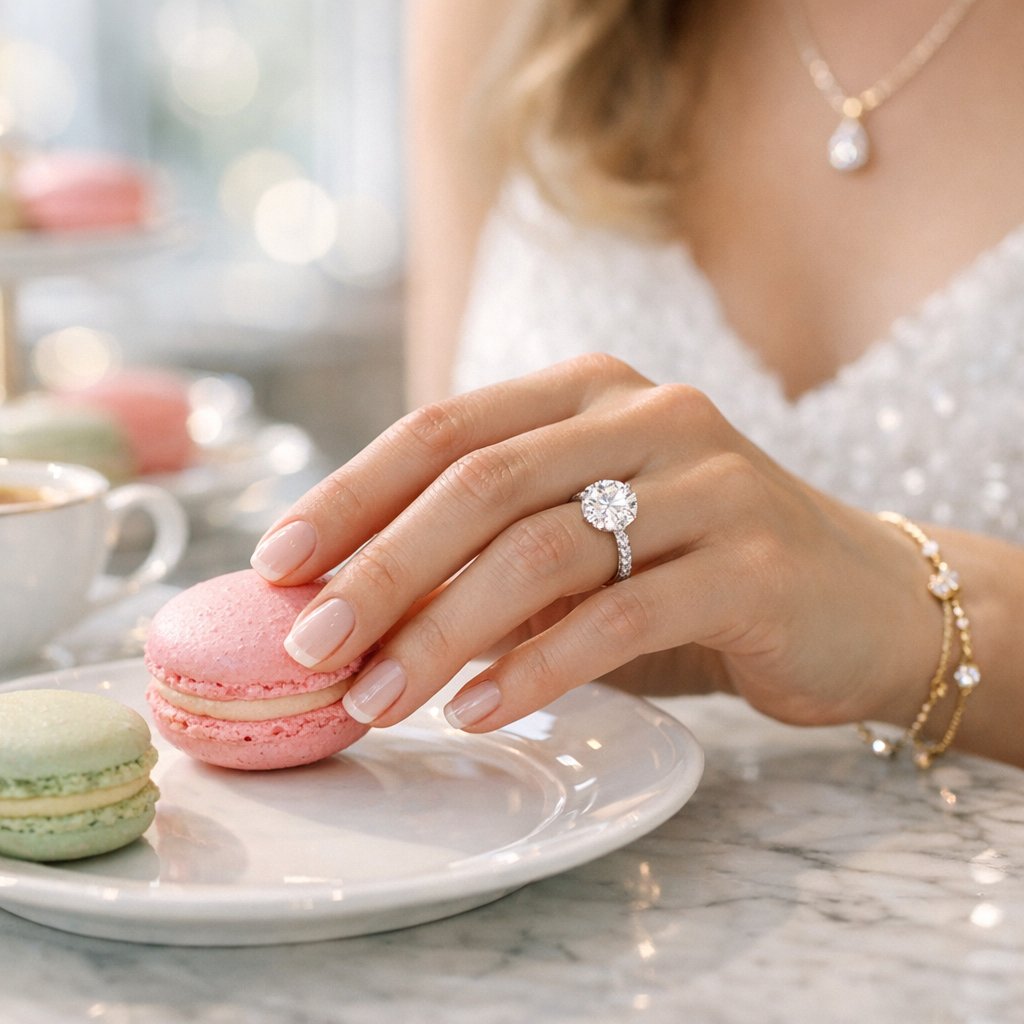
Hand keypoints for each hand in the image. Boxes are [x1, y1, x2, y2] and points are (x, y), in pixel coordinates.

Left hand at [250, 354, 937, 731]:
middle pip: (480, 485)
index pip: (443, 429)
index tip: (277, 560)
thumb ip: (491, 553)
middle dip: (379, 569)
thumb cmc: (693, 568)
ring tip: (375, 699)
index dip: (351, 493)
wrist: (856, 596)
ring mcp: (707, 479)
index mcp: (587, 391)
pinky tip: (479, 711)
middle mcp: (645, 414)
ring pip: (541, 550)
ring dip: (442, 632)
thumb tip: (354, 602)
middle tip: (308, 644)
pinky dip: (536, 669)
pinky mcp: (752, 559)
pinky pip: (620, 617)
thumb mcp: (585, 545)